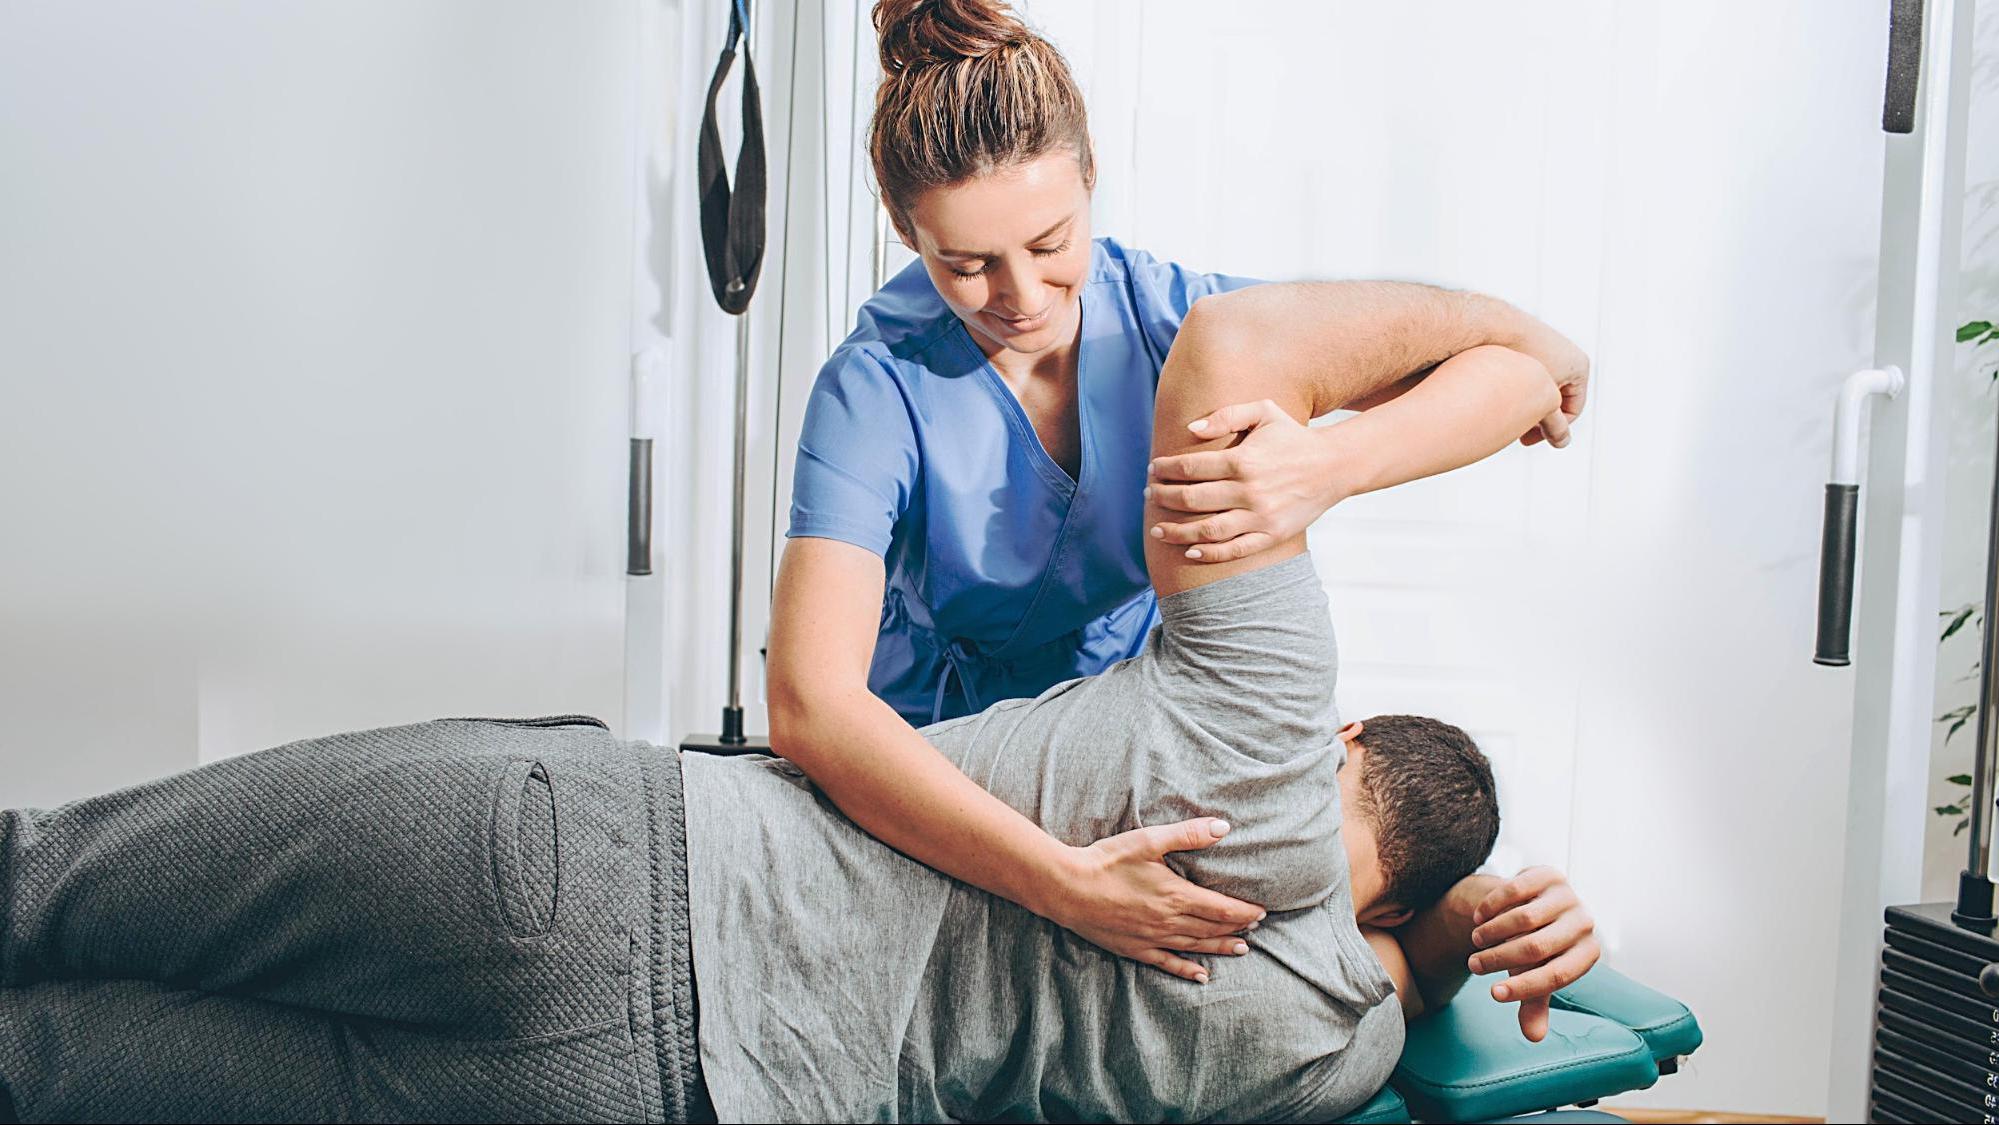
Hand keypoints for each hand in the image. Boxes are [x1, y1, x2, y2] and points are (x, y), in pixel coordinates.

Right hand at [1041, 817, 1267, 982]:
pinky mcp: (1135, 949)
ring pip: (1196, 946)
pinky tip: (1201, 975)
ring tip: (1242, 948)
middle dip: (1238, 927)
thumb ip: (1187, 834)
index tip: (1262, 910)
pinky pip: (1167, 963)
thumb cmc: (1106, 861)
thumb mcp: (1147, 840)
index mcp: (1175, 894)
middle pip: (1213, 928)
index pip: (1221, 907)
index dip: (1244, 910)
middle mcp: (1169, 921)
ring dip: (1221, 947)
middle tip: (1257, 926)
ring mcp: (1153, 938)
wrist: (1067, 888)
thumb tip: (1223, 827)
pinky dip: (1187, 969)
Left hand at [1145, 400, 1340, 563]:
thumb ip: (1226, 415)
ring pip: (1208, 530)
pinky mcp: (1272, 535)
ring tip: (1158, 529)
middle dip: (1164, 497)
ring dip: (1177, 531)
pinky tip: (1190, 551)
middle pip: (1192, 499)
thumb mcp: (1264, 412)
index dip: (1166, 469)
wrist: (1335, 465)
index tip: (1153, 469)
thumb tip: (1190, 429)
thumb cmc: (1294, 437)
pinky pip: (1235, 549)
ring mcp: (1261, 516)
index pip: (1191, 467)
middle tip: (1150, 494)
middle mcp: (1250, 491)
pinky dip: (1210, 553)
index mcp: (1243, 460)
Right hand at [1466, 866, 1599, 1040]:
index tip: (1493, 995)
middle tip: (1474, 966)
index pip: (1556, 976)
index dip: (1524, 989)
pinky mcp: (1549, 874)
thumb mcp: (1537, 975)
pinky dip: (1491, 907)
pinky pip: (1513, 890)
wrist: (1538, 905)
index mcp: (1588, 953)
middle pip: (1535, 947)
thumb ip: (1535, 1003)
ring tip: (1476, 941)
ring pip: (1522, 919)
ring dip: (1492, 933)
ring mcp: (1568, 896)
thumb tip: (1533, 1037)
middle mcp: (1584, 923)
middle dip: (1499, 960)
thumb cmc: (1539, 950)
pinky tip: (1479, 917)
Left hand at [1491, 307, 1588, 448]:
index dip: (1552, 429)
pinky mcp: (1523, 343)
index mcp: (1579, 365)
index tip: (1525, 438)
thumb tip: (1562, 443)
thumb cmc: (1518, 360)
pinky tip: (1493, 395)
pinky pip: (1521, 374)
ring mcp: (1545, 346)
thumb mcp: (1542, 399)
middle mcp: (1566, 353)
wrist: (1489, 326)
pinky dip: (1511, 388)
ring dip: (1522, 403)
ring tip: (1502, 412)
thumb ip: (1554, 425)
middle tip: (1513, 427)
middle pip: (1554, 399)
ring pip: (1535, 387)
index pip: (1572, 411)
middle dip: (1536, 415)